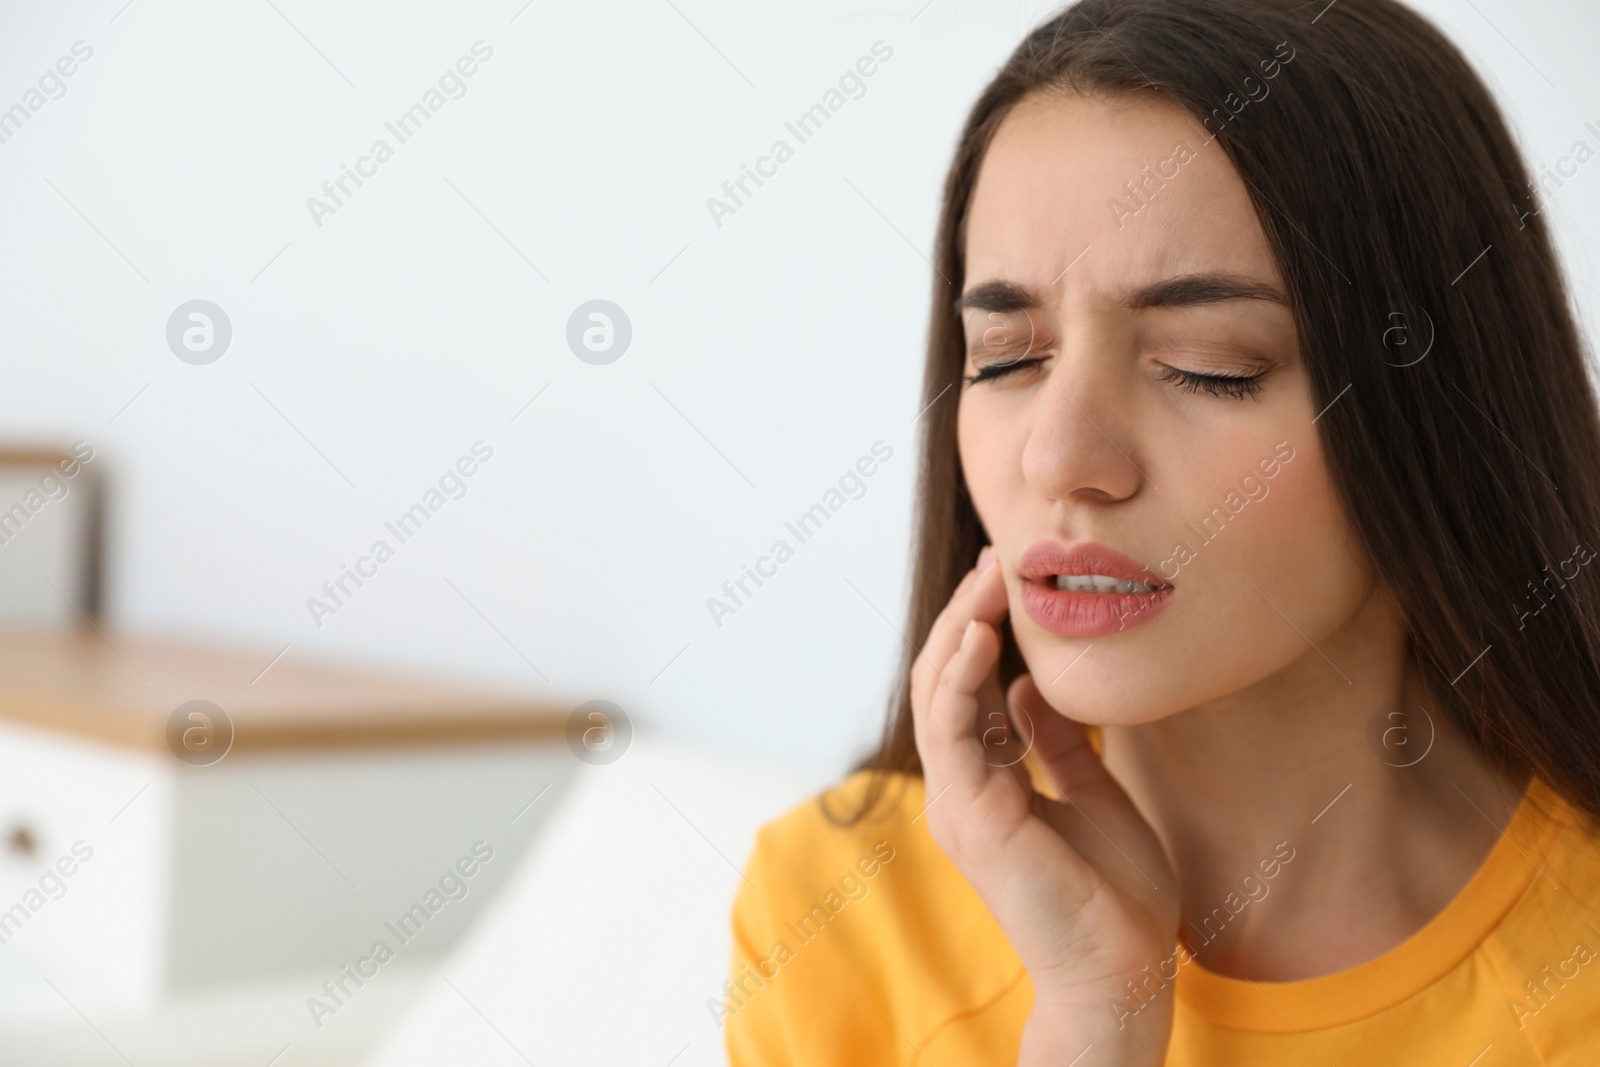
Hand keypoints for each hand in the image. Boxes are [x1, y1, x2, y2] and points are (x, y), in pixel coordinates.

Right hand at [908, 546, 1179, 1065]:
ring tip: (988, 577)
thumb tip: (1028, 690)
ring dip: (959, 629)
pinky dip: (960, 678)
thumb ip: (1052, 743)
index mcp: (985, 784)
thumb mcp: (1089, 793)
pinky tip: (979, 633)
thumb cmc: (1114, 895)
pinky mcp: (970, 816)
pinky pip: (950, 732)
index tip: (1009, 577)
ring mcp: (958, 803)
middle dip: (966, 613)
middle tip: (998, 557)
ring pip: (937, 695)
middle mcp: (961, 789)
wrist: (1123, 971)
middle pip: (944, 681)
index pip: (967, 689)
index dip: (982, 628)